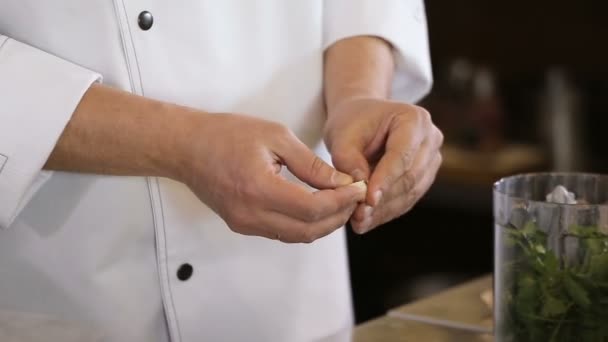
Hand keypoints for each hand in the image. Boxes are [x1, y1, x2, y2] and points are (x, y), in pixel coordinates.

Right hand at [177, 112, 365, 242]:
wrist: (186, 147)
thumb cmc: (227, 134)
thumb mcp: (275, 137)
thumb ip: (310, 163)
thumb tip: (341, 182)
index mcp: (259, 189)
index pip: (313, 208)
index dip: (341, 201)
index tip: (358, 187)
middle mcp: (251, 215)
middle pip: (308, 231)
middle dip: (338, 217)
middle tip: (354, 197)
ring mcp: (244, 224)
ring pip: (297, 236)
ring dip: (323, 224)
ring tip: (339, 202)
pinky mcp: (242, 225)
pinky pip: (282, 233)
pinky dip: (304, 224)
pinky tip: (316, 206)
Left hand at [324, 97, 442, 233]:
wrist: (362, 120)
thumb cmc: (352, 122)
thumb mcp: (341, 135)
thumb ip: (348, 159)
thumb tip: (360, 187)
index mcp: (414, 119)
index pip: (402, 155)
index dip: (385, 180)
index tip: (367, 199)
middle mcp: (430, 138)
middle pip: (410, 176)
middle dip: (383, 200)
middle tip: (358, 217)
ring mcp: (431, 159)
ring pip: (410, 192)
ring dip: (384, 210)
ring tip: (359, 222)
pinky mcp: (425, 177)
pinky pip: (408, 199)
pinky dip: (386, 211)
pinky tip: (367, 221)